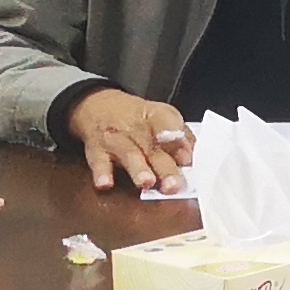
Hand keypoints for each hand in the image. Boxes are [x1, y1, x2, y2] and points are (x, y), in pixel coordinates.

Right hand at [68, 88, 195, 193]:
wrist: (98, 105)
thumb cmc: (138, 118)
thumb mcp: (162, 117)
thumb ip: (181, 138)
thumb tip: (192, 159)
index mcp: (156, 116)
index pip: (168, 124)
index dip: (177, 139)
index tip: (186, 157)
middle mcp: (136, 128)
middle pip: (153, 148)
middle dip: (164, 168)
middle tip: (172, 185)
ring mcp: (116, 139)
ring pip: (129, 155)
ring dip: (138, 169)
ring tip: (146, 182)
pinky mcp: (97, 150)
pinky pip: (98, 162)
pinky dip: (101, 173)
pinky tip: (105, 184)